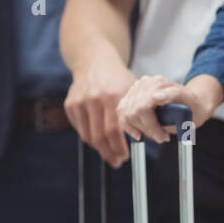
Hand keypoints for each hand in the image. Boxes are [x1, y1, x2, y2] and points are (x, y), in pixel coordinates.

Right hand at [64, 52, 134, 166]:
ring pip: (88, 136)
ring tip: (109, 154)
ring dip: (99, 149)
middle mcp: (94, 99)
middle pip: (100, 137)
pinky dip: (89, 138)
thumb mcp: (132, 90)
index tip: (125, 157)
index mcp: (113, 96)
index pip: (114, 131)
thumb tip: (152, 136)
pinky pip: (80, 129)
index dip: (119, 148)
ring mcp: (80, 102)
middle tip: (117, 161)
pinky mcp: (70, 104)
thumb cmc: (117, 78)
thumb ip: (140, 111)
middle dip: (109, 153)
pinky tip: (98, 141)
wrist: (94, 61)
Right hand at [116, 73, 223, 151]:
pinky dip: (128, 125)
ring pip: (125, 114)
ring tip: (154, 133)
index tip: (163, 137)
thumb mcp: (189, 101)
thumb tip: (156, 97)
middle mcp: (144, 83)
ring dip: (138, 128)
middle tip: (162, 137)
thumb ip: (173, 95)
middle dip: (147, 129)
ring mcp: (136, 89)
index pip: (143, 108)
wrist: (190, 102)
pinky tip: (139, 132)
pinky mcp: (131, 96)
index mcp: (158, 83)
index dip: (152, 126)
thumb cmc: (191, 104)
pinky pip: (121, 113)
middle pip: (133, 113)